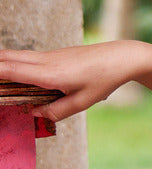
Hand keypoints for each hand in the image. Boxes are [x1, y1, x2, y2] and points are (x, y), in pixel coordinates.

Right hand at [0, 42, 142, 121]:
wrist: (122, 57)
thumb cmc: (104, 79)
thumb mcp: (82, 102)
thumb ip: (55, 111)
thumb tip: (34, 113)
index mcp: (50, 73)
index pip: (10, 69)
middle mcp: (45, 61)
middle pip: (6, 57)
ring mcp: (49, 55)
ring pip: (16, 55)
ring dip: (2, 64)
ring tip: (2, 84)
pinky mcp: (55, 54)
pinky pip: (28, 58)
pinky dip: (15, 64)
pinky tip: (14, 76)